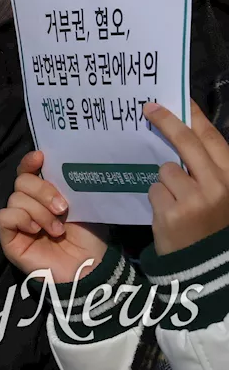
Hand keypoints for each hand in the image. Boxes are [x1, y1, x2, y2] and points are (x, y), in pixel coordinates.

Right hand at [0, 150, 107, 282]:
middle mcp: (28, 206)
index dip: (30, 162)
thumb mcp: (83, 205)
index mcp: (44, 196)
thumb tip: (55, 165)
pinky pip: (5, 216)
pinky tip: (36, 230)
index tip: (40, 157)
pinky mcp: (9, 239)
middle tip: (62, 208)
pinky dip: (21, 219)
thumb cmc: (90, 239)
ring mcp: (18, 223)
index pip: (28, 172)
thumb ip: (67, 186)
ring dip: (39, 212)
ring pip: (15, 198)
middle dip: (42, 190)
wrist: (89, 269)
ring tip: (56, 229)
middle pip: (21, 181)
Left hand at [145, 100, 228, 254]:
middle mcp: (219, 185)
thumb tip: (183, 132)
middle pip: (187, 142)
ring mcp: (196, 198)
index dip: (194, 116)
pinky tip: (168, 215)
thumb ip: (206, 168)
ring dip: (164, 182)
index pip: (212, 138)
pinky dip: (157, 199)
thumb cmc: (213, 228)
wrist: (207, 269)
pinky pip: (154, 190)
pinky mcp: (173, 212)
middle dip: (166, 121)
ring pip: (165, 169)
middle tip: (148, 108)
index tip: (178, 99)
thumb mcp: (220, 195)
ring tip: (176, 202)